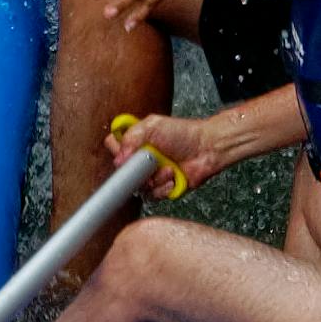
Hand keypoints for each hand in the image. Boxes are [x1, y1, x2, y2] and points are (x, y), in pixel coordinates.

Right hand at [110, 109, 231, 193]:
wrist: (206, 149)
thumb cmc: (184, 133)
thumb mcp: (153, 125)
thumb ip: (131, 136)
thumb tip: (119, 157)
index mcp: (136, 142)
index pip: (114, 148)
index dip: (117, 151)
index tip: (126, 152)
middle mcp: (141, 160)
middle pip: (122, 172)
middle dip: (135, 170)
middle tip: (148, 163)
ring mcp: (150, 175)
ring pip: (137, 186)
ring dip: (153, 179)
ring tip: (167, 169)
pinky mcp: (161, 188)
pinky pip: (153, 196)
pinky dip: (163, 188)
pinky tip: (173, 177)